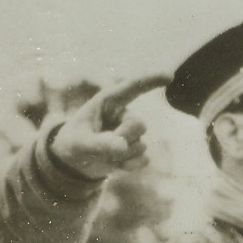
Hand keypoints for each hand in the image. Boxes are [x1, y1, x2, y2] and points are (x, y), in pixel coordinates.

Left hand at [50, 73, 170, 178]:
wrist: (73, 163)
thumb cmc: (73, 144)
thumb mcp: (79, 144)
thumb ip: (99, 143)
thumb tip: (123, 146)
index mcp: (108, 102)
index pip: (133, 87)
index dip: (151, 80)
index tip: (169, 77)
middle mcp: (124, 115)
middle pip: (140, 125)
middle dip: (123, 139)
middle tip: (101, 147)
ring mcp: (131, 133)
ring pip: (140, 145)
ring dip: (121, 156)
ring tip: (103, 155)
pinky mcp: (135, 150)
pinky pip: (143, 159)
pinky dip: (129, 166)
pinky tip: (116, 166)